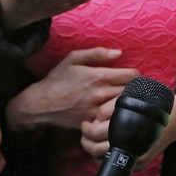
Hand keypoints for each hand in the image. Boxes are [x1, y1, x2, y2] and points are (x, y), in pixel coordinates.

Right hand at [6, 48, 138, 132]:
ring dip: (128, 102)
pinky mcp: (94, 122)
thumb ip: (97, 53)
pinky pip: (114, 120)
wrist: (40, 105)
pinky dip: (117, 115)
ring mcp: (98, 110)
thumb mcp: (73, 59)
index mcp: (99, 76)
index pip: (132, 75)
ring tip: (126, 100)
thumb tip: (119, 53)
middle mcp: (101, 94)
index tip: (132, 76)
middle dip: (134, 89)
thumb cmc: (57, 80)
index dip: (135, 75)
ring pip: (125, 106)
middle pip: (132, 92)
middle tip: (132, 88)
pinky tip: (116, 112)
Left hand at [81, 94, 173, 169]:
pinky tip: (103, 145)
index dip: (88, 130)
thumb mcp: (133, 99)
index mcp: (132, 130)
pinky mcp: (141, 164)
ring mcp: (139, 160)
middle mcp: (135, 149)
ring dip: (93, 150)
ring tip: (91, 138)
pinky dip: (106, 156)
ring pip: (104, 161)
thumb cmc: (154, 105)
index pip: (100, 135)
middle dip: (86, 141)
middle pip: (98, 151)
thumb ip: (112, 107)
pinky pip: (116, 163)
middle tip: (84, 130)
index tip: (85, 123)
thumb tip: (95, 119)